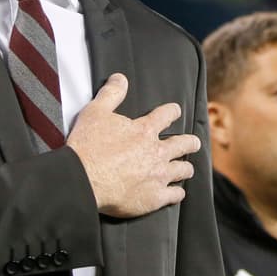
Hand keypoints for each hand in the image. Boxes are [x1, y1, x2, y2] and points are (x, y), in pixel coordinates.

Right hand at [67, 73, 199, 217]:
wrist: (83, 179)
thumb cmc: (88, 146)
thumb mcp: (96, 112)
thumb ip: (111, 94)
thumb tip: (120, 78)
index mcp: (144, 130)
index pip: (167, 115)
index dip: (173, 111)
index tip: (175, 111)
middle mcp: (156, 152)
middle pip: (184, 144)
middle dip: (190, 142)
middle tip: (193, 142)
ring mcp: (158, 175)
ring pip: (183, 170)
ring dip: (185, 168)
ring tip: (187, 169)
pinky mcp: (154, 197)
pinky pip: (175, 195)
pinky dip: (177, 193)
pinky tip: (176, 193)